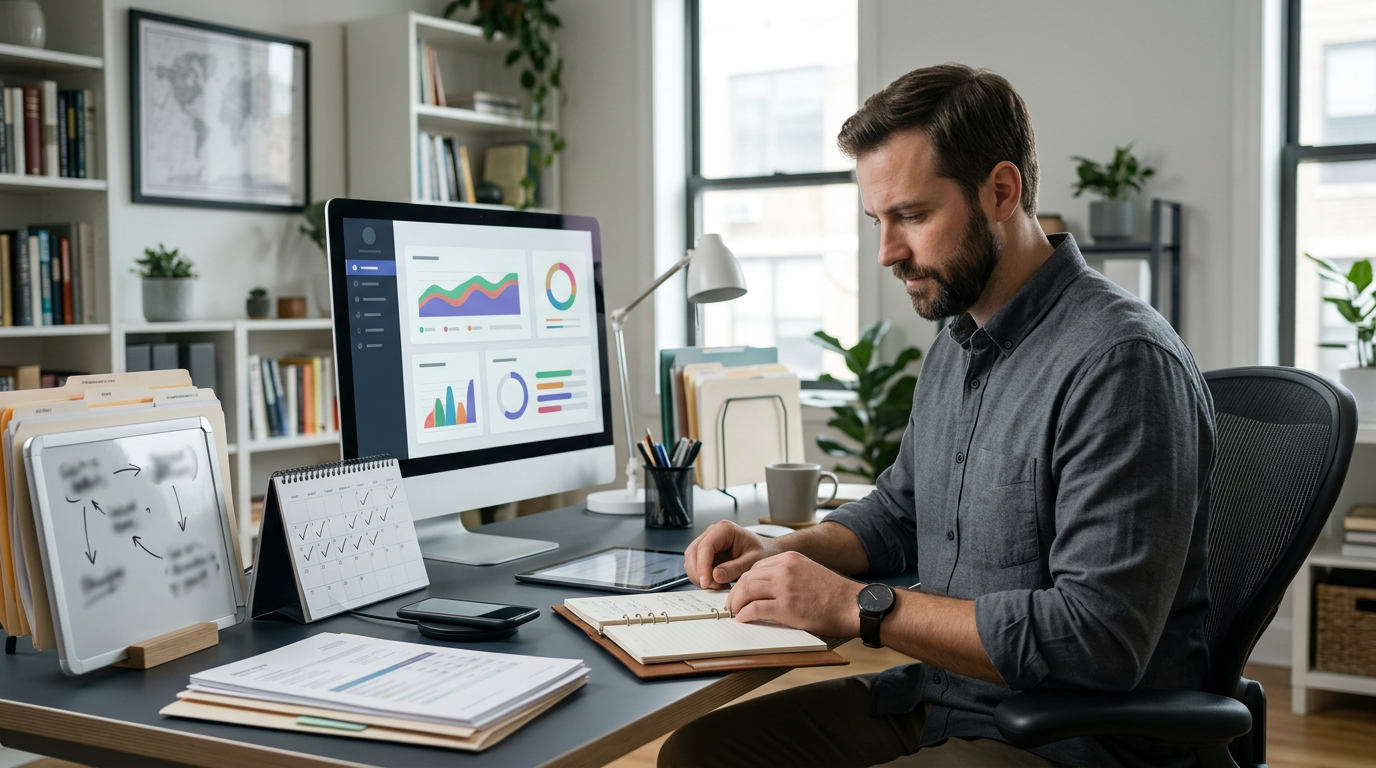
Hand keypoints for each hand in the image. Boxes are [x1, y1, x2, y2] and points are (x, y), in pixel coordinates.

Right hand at [684, 520, 777, 589]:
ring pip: (691, 560)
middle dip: (698, 572)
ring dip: (699, 576)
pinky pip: (696, 567)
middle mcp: (713, 533)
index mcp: (725, 529)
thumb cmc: (763, 553)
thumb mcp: (753, 562)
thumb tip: (715, 575)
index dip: (702, 566)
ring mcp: (708, 543)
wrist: (767, 553)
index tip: (706, 582)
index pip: (705, 546)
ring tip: (718, 585)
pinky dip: (702, 577)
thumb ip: (735, 568)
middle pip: (693, 553)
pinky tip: (717, 583)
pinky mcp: (706, 554)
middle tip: (711, 587)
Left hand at [727, 551, 861, 638]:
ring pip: (747, 590)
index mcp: (790, 558)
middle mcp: (785, 568)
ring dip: (737, 603)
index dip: (744, 581)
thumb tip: (769, 588)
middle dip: (736, 592)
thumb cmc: (834, 594)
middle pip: (748, 577)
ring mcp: (785, 587)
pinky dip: (745, 614)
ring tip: (735, 612)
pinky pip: (755, 608)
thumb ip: (789, 575)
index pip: (756, 567)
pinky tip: (743, 618)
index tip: (739, 591)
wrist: (852, 605)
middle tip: (732, 604)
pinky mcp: (786, 606)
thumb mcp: (809, 572)